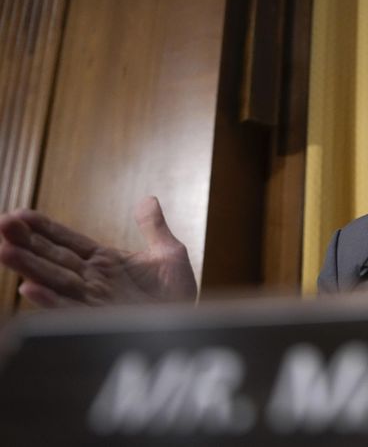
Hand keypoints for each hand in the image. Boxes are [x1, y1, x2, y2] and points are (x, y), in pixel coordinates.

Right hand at [0, 197, 196, 306]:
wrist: (189, 327)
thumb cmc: (176, 295)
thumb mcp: (169, 254)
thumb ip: (154, 227)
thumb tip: (148, 199)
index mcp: (105, 262)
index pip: (68, 241)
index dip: (44, 228)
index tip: (20, 214)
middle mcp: (93, 280)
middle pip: (54, 258)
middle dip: (27, 242)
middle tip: (2, 224)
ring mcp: (94, 300)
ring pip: (56, 281)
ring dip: (29, 267)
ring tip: (4, 251)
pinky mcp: (100, 320)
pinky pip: (71, 310)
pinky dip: (50, 301)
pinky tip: (29, 289)